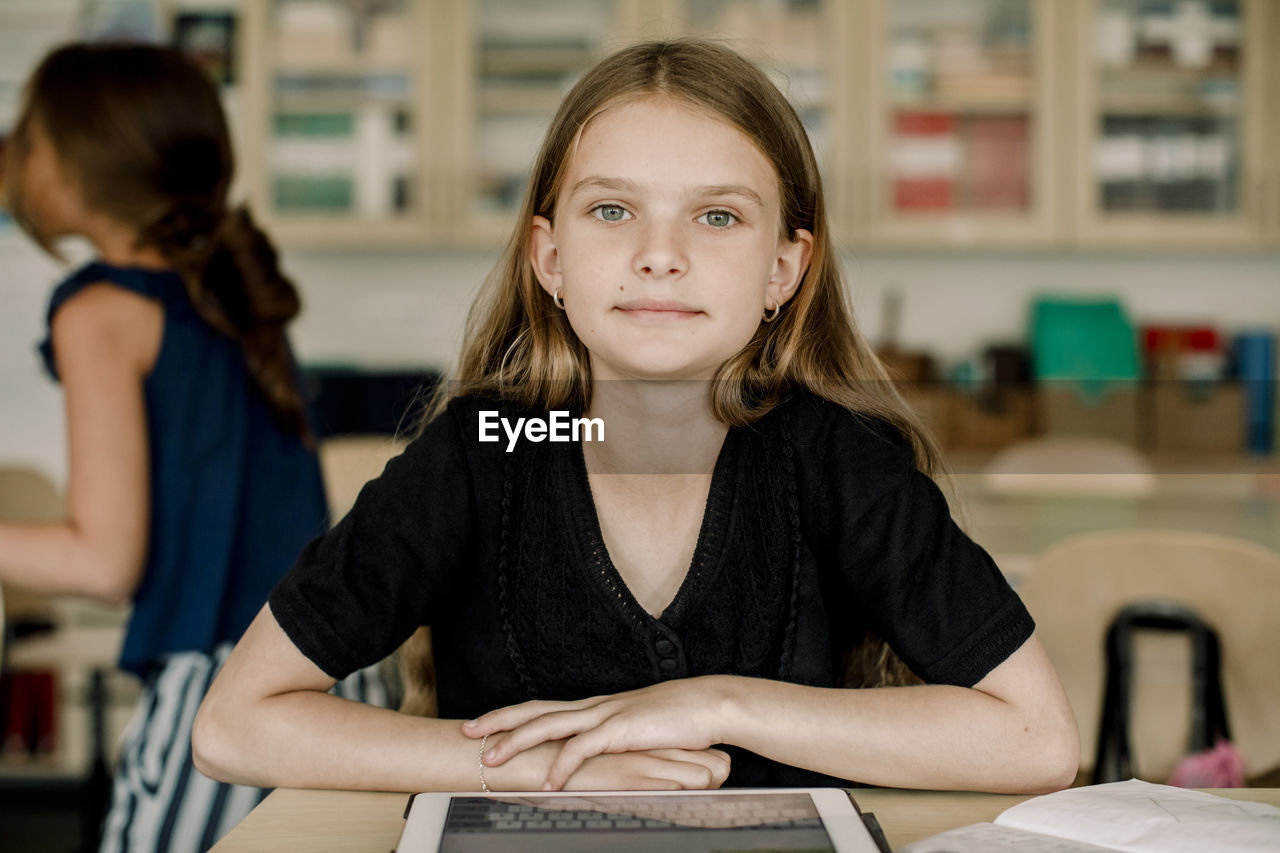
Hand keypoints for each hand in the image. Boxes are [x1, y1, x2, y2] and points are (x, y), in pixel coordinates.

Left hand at [463, 677, 731, 789]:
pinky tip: (550, 784)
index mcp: (595, 707)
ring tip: (491, 758)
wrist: (709, 705)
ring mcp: (606, 716)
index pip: (543, 708)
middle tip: (465, 731)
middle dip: (498, 721)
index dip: (510, 716)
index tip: (481, 724)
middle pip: (535, 711)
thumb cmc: (678, 721)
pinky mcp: (622, 730)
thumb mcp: (637, 732)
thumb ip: (614, 743)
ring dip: (517, 742)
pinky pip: (585, 749)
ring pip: (550, 725)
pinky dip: (563, 766)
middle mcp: (594, 707)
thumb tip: (594, 759)